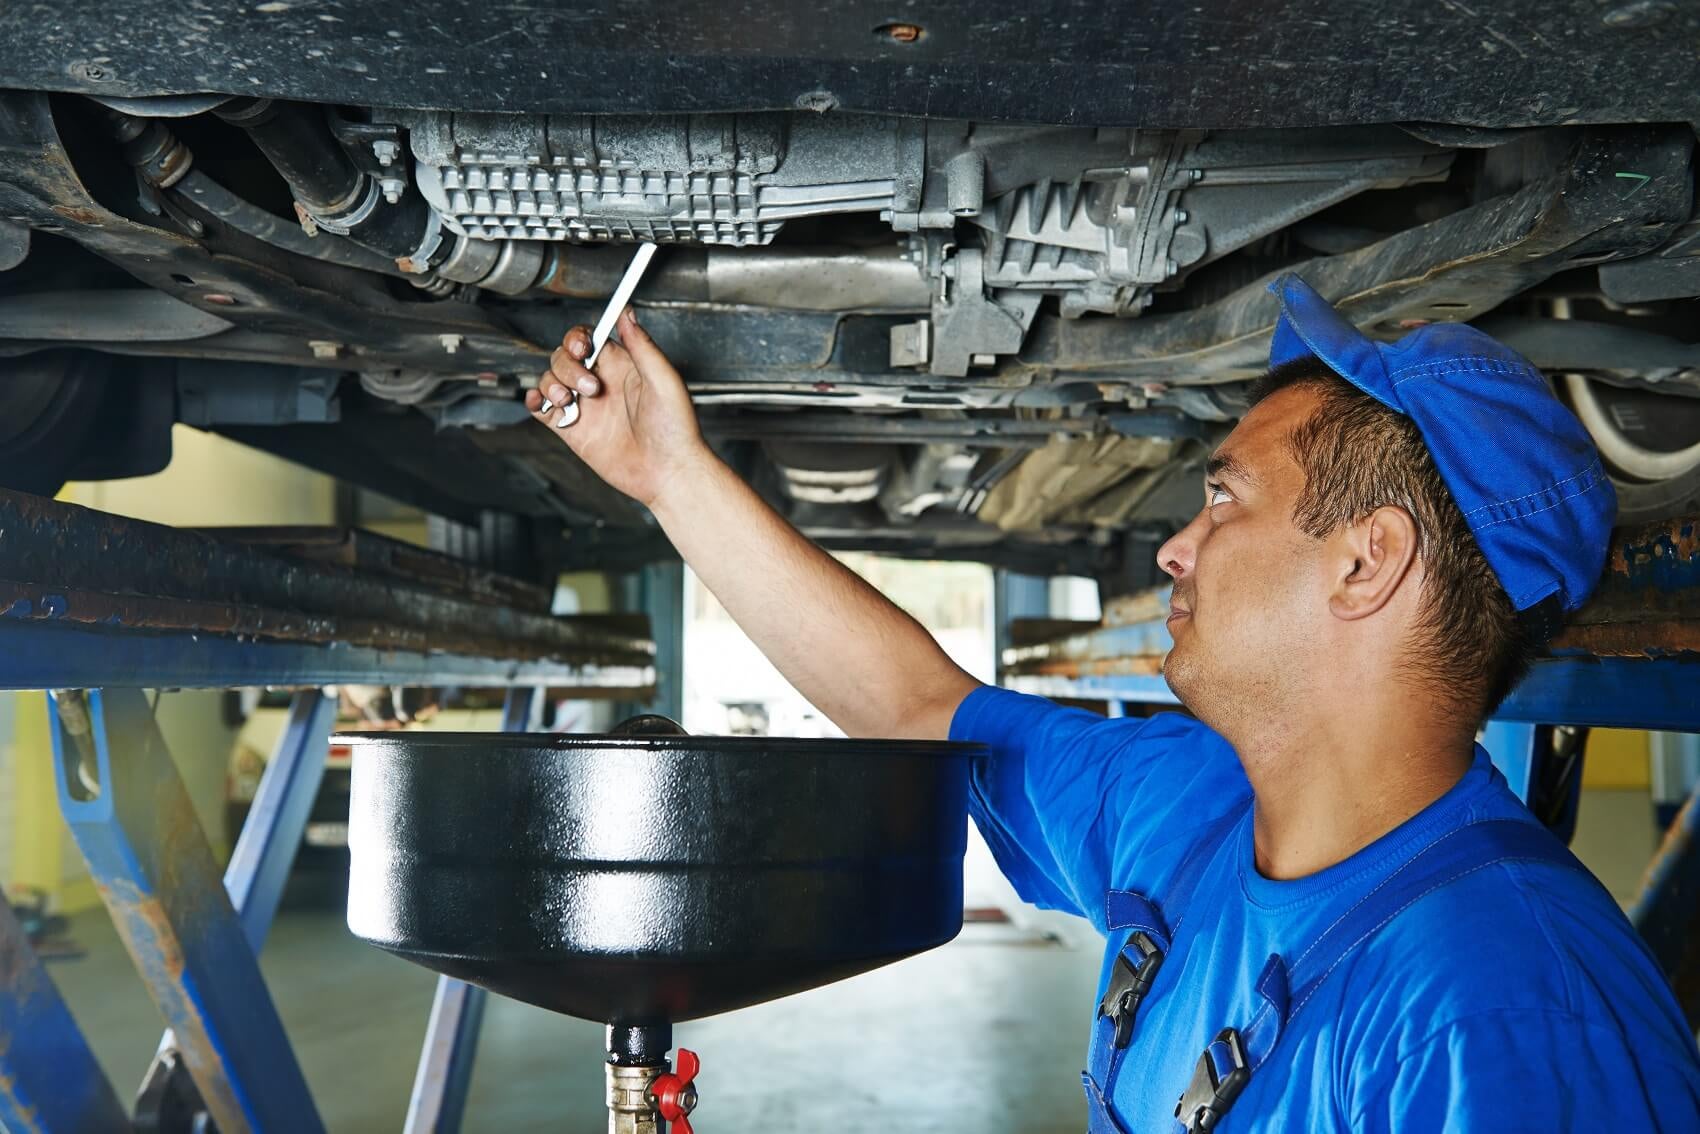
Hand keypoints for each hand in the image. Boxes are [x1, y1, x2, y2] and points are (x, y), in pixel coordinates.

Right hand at [525, 307, 710, 508]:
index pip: (588, 339)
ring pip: (549, 380)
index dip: (577, 338)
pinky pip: (542, 408)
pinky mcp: (572, 430)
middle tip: (590, 389)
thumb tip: (627, 312)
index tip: (580, 346)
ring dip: (550, 384)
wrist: (668, 472)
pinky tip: (544, 403)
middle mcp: (600, 382)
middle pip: (563, 357)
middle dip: (567, 367)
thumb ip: (643, 345)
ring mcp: (584, 406)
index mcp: (621, 366)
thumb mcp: (665, 380)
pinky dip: (535, 400)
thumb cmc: (676, 429)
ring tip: (568, 401)